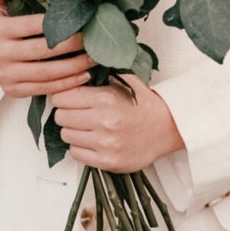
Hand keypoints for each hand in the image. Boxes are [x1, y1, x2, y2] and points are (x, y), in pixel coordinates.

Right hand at [0, 0, 92, 97]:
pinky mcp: (14, 91)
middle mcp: (0, 54)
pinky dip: (67, 83)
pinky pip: (45, 88)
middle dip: (71, 45)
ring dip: (74, 67)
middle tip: (93, 38)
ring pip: (47, 73)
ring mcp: (7, 76)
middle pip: (42, 50)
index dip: (57, 23)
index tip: (79, 19)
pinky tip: (84, 75)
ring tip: (94, 58)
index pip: (32, 26)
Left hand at [54, 76, 184, 171]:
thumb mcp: (126, 80)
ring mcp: (106, 144)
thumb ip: (101, 73)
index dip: (63, 97)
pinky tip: (91, 141)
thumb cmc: (145, 106)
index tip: (69, 99)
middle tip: (77, 113)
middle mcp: (104, 121)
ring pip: (66, 136)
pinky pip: (76, 154)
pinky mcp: (108, 162)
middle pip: (61, 117)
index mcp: (105, 99)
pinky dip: (80, 148)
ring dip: (73, 131)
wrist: (168, 128)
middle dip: (66, 113)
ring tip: (87, 127)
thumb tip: (76, 69)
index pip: (62, 98)